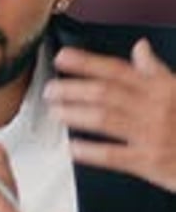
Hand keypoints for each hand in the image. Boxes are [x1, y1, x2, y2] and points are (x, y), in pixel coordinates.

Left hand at [44, 40, 175, 191]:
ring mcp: (151, 135)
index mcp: (161, 88)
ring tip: (54, 112)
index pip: (117, 70)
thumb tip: (139, 48)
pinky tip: (73, 148)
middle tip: (49, 89)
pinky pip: (115, 156)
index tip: (63, 57)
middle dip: (73, 89)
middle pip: (105, 93)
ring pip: (105, 120)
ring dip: (75, 114)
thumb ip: (156, 72)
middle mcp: (155, 108)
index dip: (87, 63)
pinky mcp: (150, 163)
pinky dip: (91, 151)